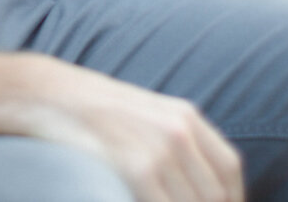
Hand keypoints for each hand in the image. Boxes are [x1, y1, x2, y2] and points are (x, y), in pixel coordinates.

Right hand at [27, 62, 243, 201]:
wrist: (52, 96)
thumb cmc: (96, 112)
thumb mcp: (147, 117)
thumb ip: (177, 144)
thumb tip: (195, 184)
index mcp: (186, 116)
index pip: (230, 170)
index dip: (234, 200)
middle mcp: (180, 131)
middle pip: (216, 195)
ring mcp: (160, 149)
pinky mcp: (137, 166)